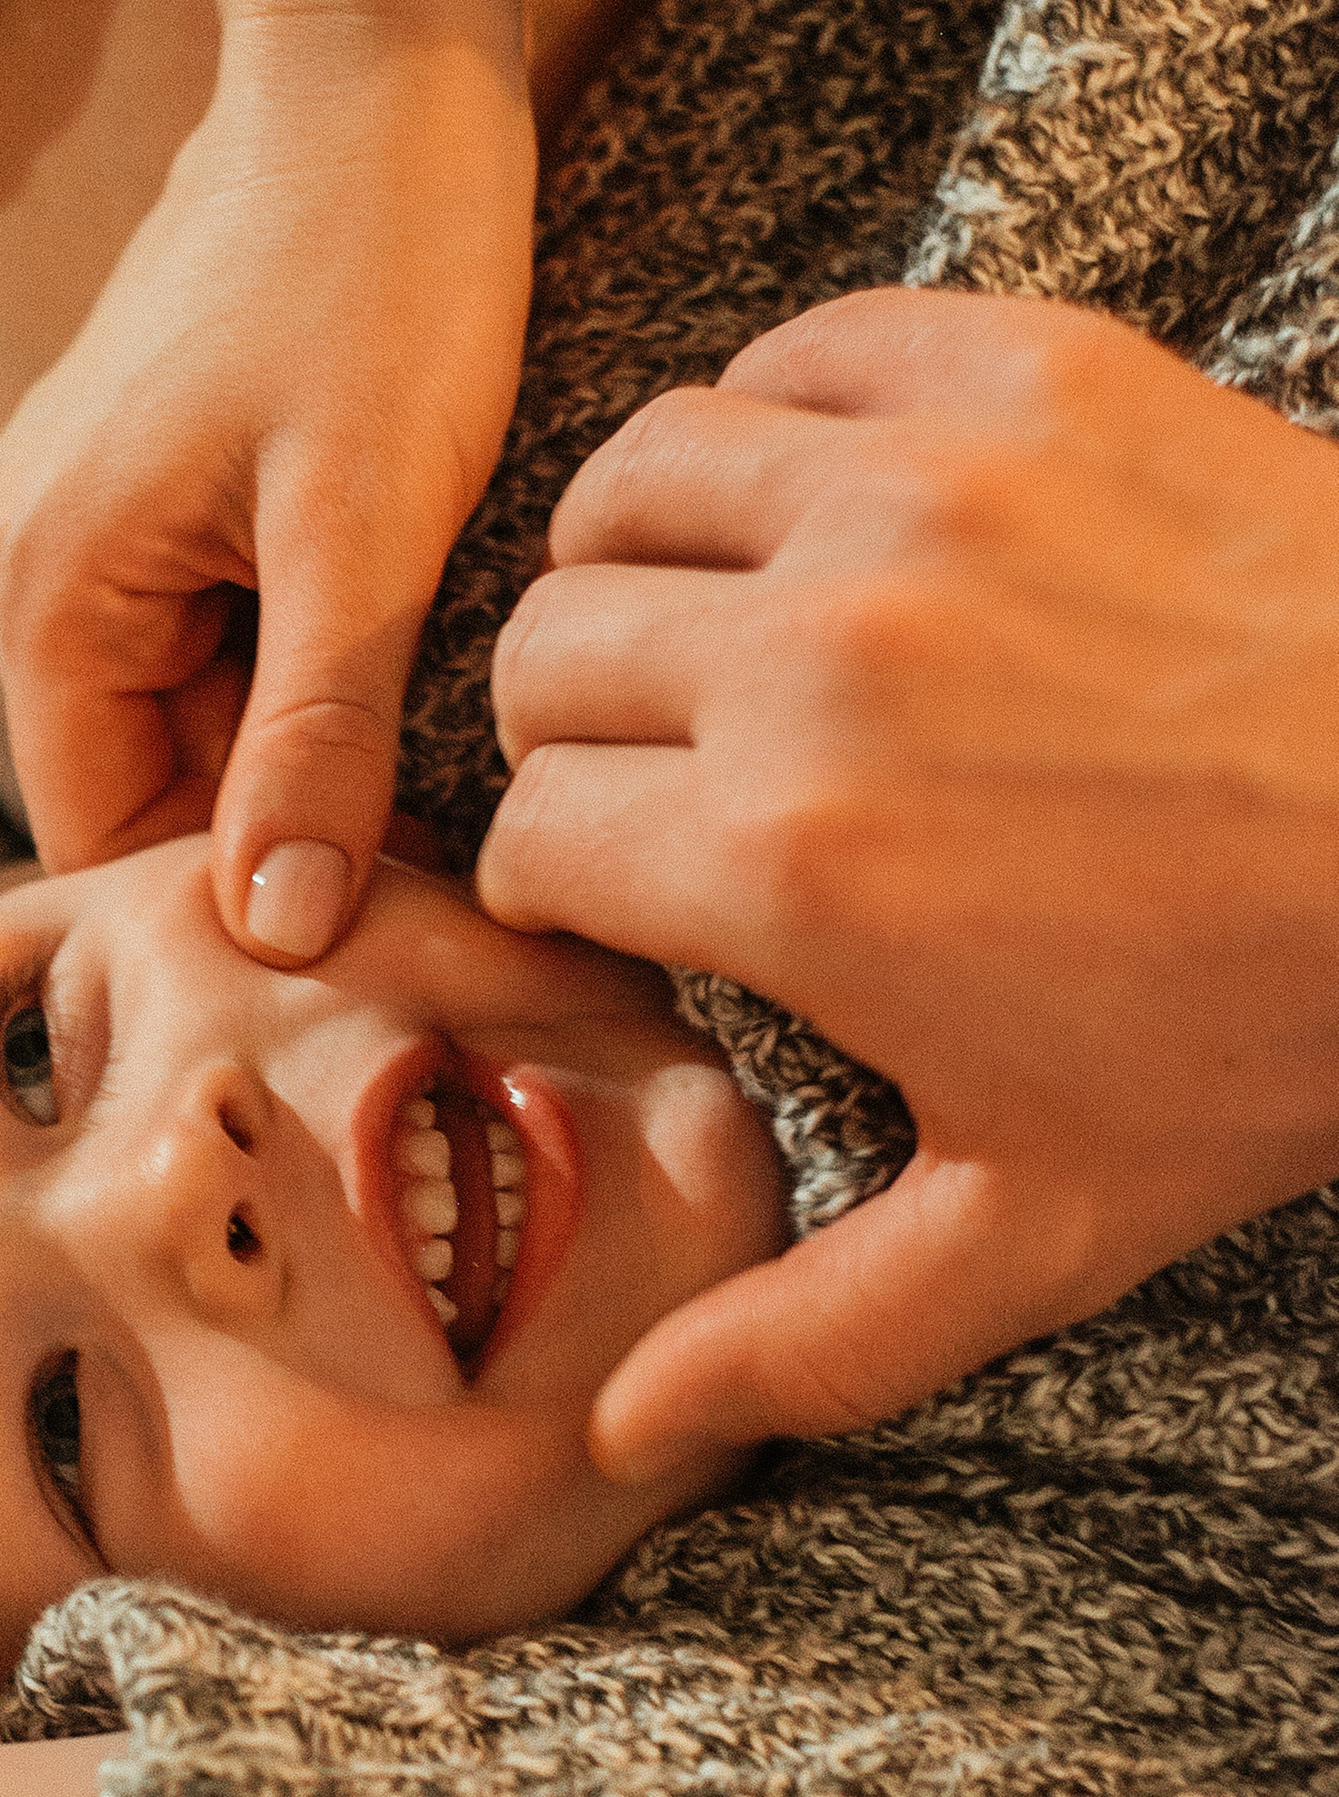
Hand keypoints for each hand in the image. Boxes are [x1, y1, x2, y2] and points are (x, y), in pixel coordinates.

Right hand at [0, 8, 533, 956]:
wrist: (384, 58)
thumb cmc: (379, 264)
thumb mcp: (365, 528)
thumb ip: (317, 740)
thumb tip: (275, 933)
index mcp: (47, 586)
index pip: (97, 840)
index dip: (223, 907)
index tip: (377, 941)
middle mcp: (35, 559)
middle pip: (145, 781)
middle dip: (277, 831)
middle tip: (449, 871)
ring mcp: (94, 515)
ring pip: (196, 710)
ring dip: (308, 746)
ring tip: (451, 756)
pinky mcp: (161, 476)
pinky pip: (221, 628)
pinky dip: (311, 665)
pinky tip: (418, 655)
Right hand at [482, 289, 1338, 1472]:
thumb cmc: (1278, 1022)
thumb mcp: (1038, 1222)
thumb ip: (810, 1335)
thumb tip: (616, 1440)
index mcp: (786, 864)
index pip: (532, 836)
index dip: (570, 887)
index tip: (636, 905)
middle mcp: (815, 660)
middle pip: (542, 654)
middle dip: (580, 732)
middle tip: (674, 776)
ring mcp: (914, 495)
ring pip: (626, 482)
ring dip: (643, 564)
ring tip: (723, 630)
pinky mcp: (1017, 376)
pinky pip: (792, 356)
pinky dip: (777, 421)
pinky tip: (831, 510)